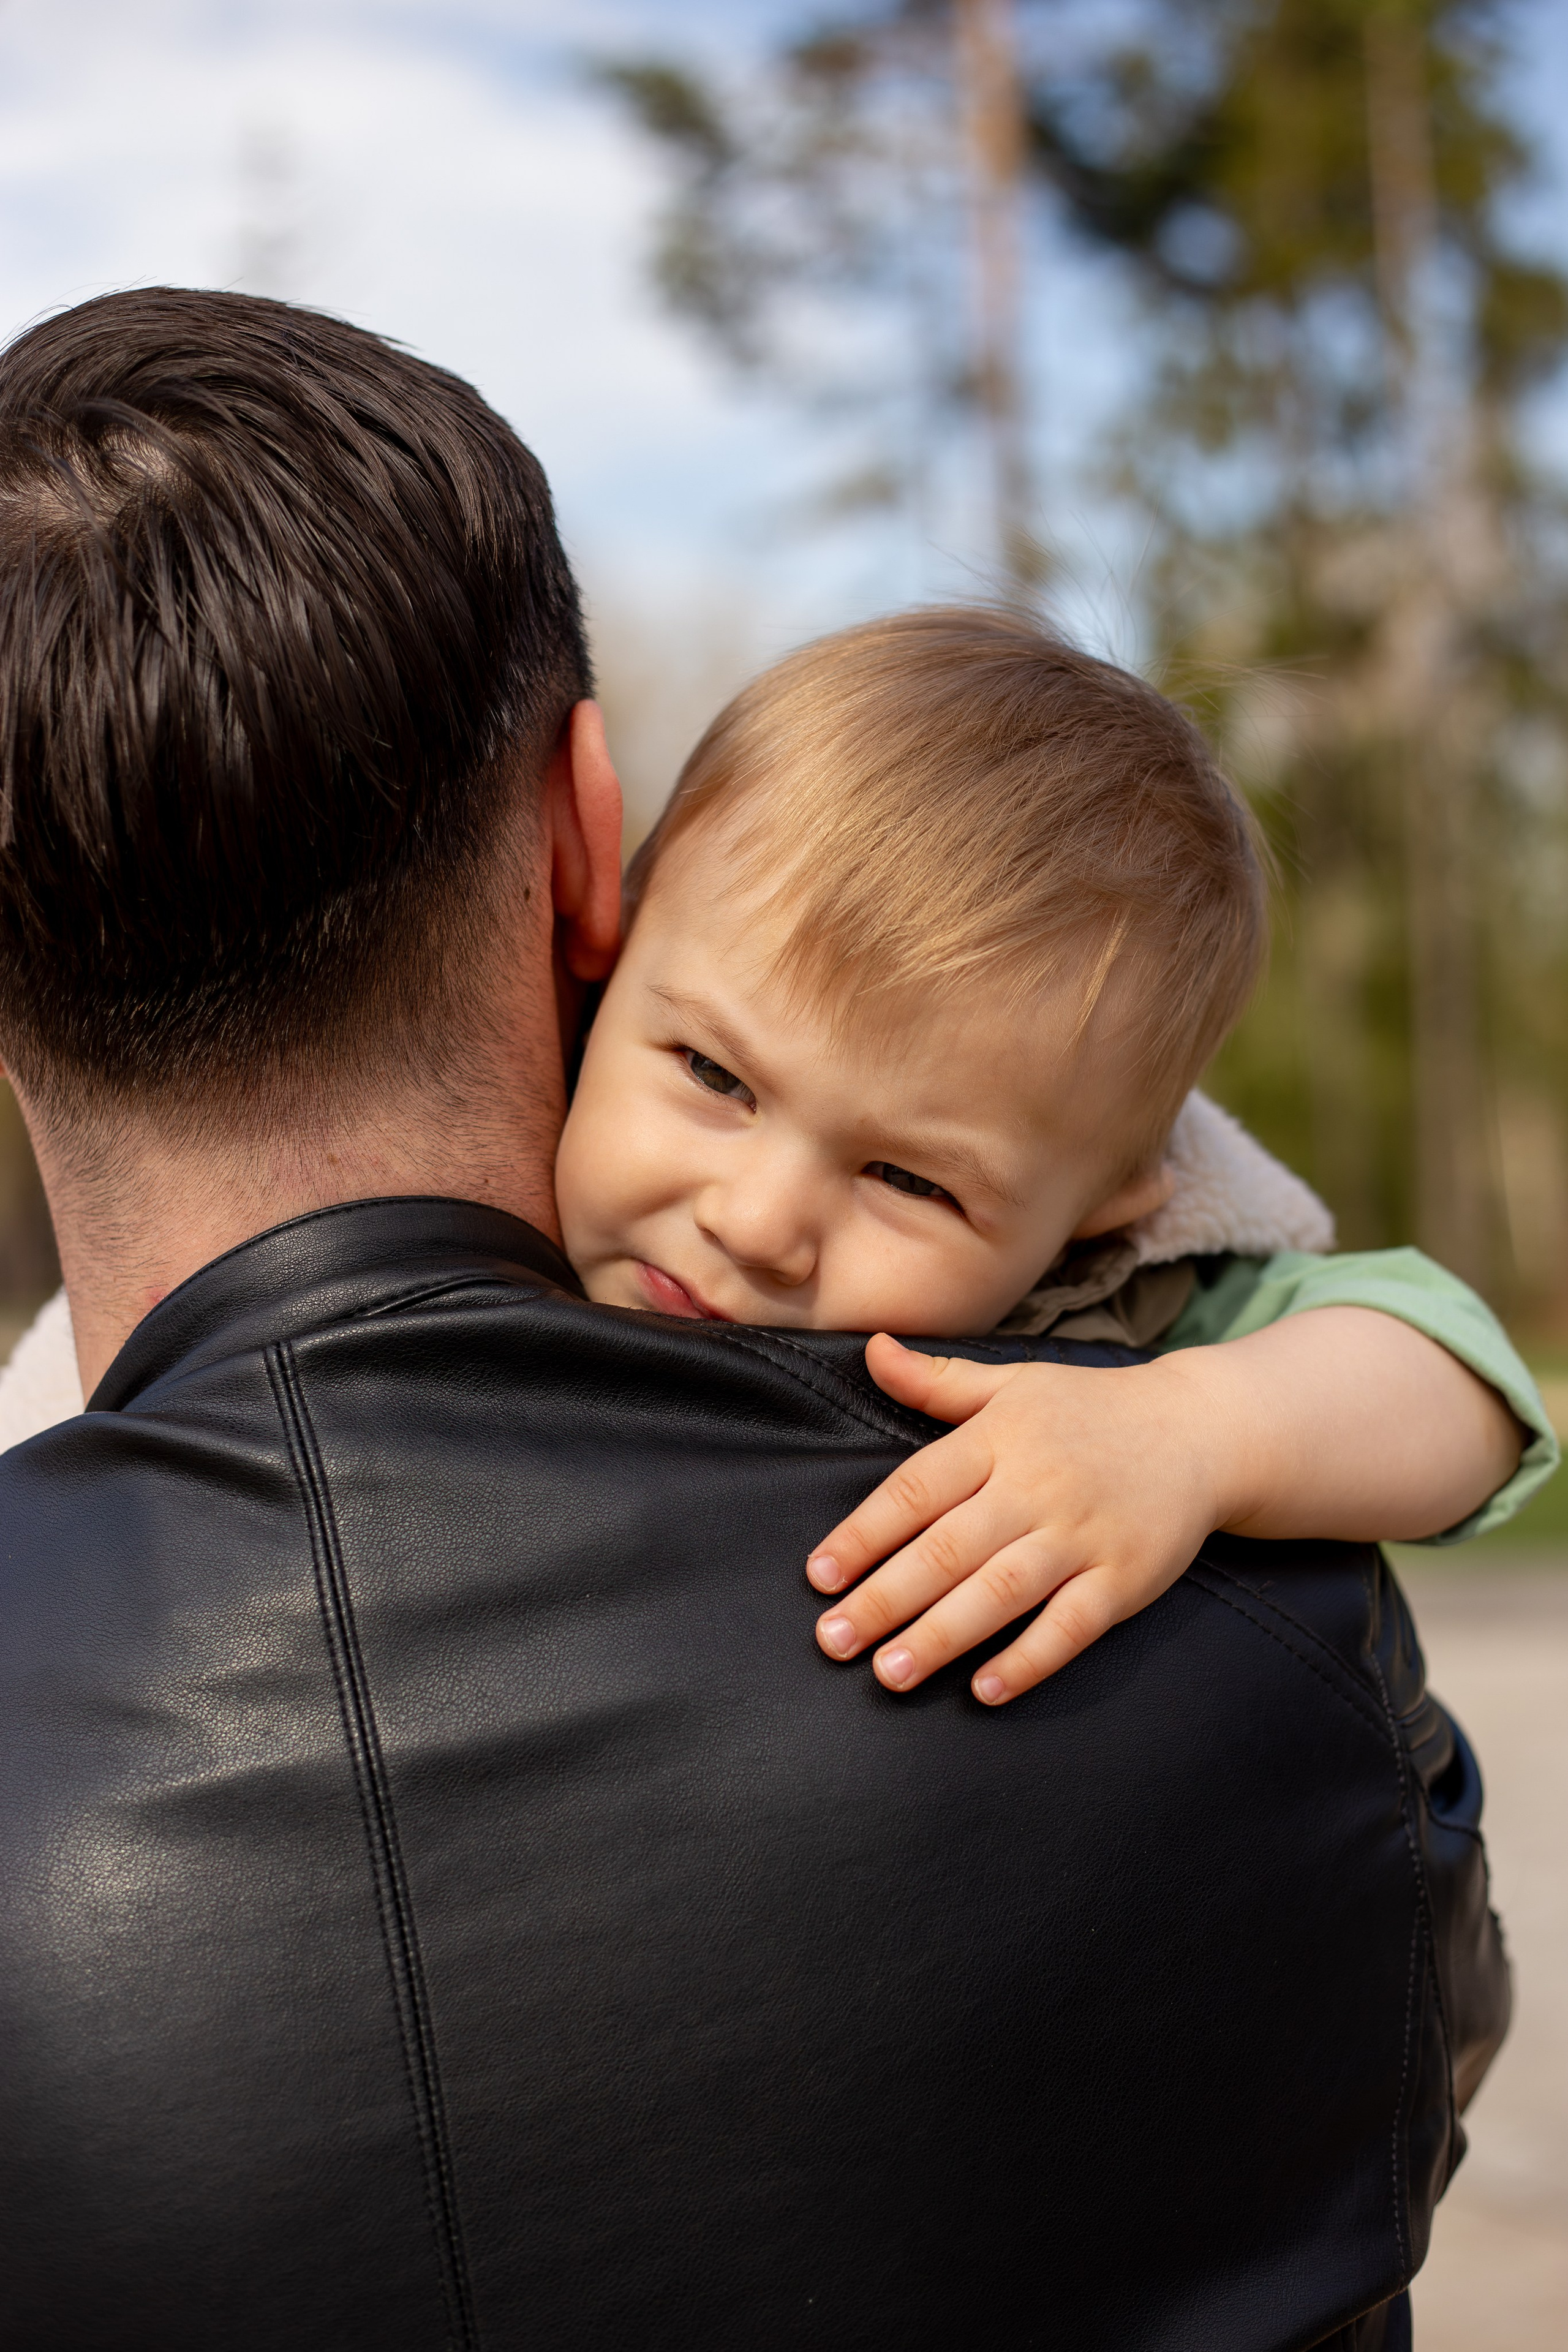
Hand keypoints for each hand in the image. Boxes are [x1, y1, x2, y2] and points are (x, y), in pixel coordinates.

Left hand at [807, 1334, 1227, 1704]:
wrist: (1201, 1431)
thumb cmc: (1091, 1410)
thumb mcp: (1013, 1384)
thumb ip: (938, 1381)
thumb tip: (871, 1348)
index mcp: (999, 1438)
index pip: (916, 1489)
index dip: (863, 1534)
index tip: (818, 1576)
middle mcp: (1037, 1486)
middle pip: (948, 1548)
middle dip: (885, 1598)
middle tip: (833, 1642)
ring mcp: (1084, 1535)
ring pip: (1002, 1592)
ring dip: (942, 1636)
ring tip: (889, 1673)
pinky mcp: (1126, 1577)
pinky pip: (1072, 1625)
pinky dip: (1029, 1659)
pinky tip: (984, 1690)